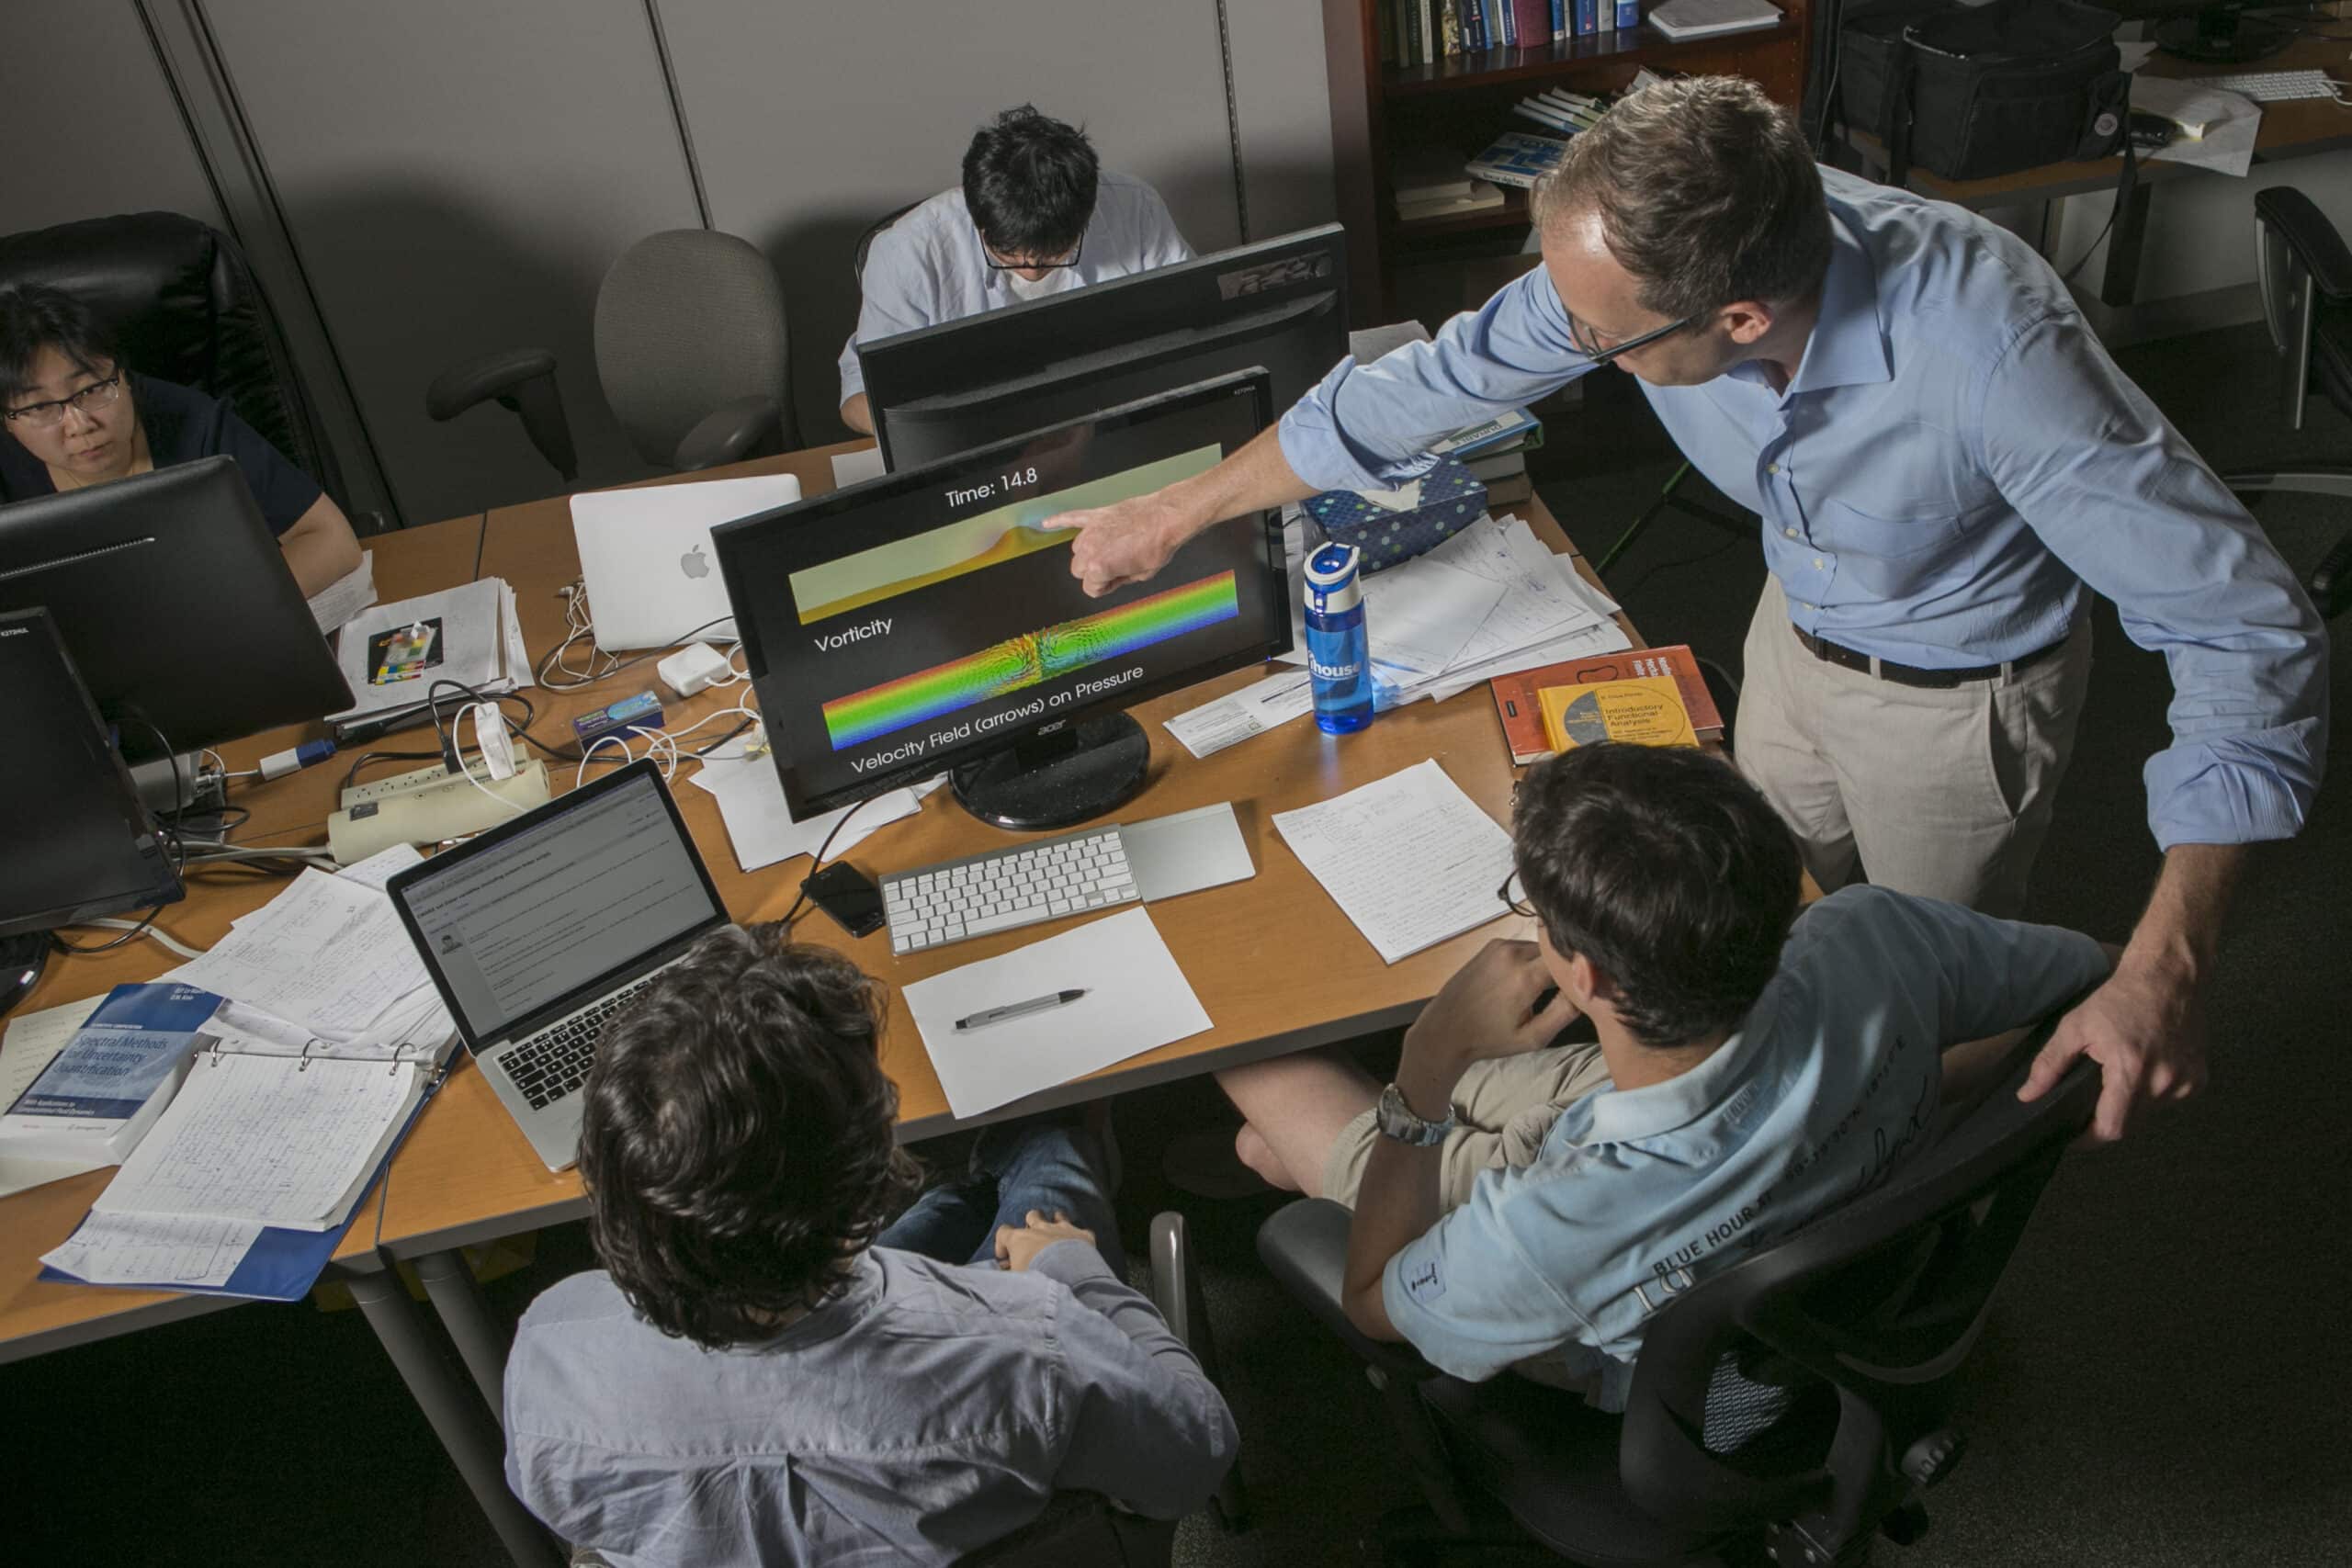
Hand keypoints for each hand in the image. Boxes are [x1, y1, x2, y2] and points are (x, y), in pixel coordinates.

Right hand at [994, 1209, 1096, 1271]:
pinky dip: (1080, 1238)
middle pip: (1032, 1215)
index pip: (1003, 1232)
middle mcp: (1041, 1228)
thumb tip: (1007, 1271)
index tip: (1005, 1258)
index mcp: (1020, 1239)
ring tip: (1056, 1237)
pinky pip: (1082, 1230)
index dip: (1002, 1243)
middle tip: (1033, 1242)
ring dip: (1056, 1223)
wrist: (1069, 1280)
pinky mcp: (1083, 1235)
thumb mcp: (1015, 1281)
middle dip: (1031, 1225)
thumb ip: (1009, 1273)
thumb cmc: (1036, 1280)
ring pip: (1058, 1215)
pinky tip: (1080, 1248)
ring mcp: (1063, 1229)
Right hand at [1042, 490, 1191, 596]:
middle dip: (1093, 572)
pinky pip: (1070, 518)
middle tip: (1114, 569)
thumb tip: (1112, 579)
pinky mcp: (1096, 516)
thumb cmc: (1157, 546)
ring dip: (1089, 553)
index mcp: (1098, 568)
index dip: (1105, 587)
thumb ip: (1120, 579)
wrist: (1167, 517)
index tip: (1115, 581)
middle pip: (1078, 569)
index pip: (1090, 588)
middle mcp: (1089, 548)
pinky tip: (1046, 523)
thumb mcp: (1142, 574)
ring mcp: (1091, 530)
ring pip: (1077, 548)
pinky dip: (1058, 521)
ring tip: (1110, 551)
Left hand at [1398, 939, 1578, 1107]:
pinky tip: (1527, 980)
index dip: (1582, 973)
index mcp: (1525, 976)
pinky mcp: (1492, 945)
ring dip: (1549, 964)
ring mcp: (1501, 945)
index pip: (1571, 961)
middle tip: (1568, 990)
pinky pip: (1524, 947)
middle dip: (1567, 967)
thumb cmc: (1490, 1039)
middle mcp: (1513, 952)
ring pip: (1542, 948)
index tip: (1587, 987)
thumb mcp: (1533, 1037)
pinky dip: (1532, 960)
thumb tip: (1587, 990)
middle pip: (1557, 952)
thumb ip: (1564, 1013)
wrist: (1445, 1029)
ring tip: (1545, 989)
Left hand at [2018, 958, 2207, 1143]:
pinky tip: (2144, 1069)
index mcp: (2131, 1072)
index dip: (2088, 1137)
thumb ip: (2050, 1064)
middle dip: (2107, 1118)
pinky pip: (2169, 1100)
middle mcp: (2163, 1083)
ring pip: (2149, 1113)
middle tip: (2089, 1102)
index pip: (2111, 1129)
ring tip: (2118, 1077)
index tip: (2071, 1135)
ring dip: (2131, 1104)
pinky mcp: (2198, 1079)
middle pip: (2129, 1124)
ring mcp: (2185, 1082)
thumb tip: (2027, 1095)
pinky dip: (2153, 1092)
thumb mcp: (2075, 1026)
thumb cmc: (2119, 998)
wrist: (2168, 977)